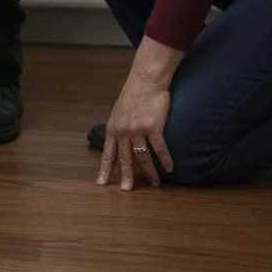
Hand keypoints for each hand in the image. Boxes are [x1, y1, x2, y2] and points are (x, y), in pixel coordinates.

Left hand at [97, 71, 174, 190]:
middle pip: (124, 158)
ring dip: (149, 172)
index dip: (105, 169)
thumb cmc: (133, 96)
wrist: (145, 81)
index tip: (101, 182)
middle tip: (127, 190)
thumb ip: (118, 128)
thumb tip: (118, 142)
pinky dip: (165, 159)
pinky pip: (159, 148)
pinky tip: (170, 168)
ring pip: (142, 156)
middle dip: (126, 176)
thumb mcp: (118, 113)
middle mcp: (123, 131)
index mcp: (113, 128)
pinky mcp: (153, 126)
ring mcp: (137, 129)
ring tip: (154, 183)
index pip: (107, 153)